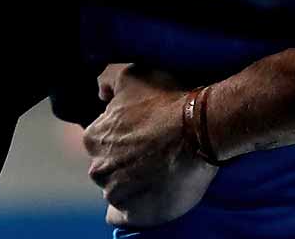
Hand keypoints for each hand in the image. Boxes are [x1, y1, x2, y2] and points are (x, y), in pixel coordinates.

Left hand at [84, 65, 217, 227]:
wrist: (200, 129)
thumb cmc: (167, 100)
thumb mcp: (132, 77)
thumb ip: (108, 83)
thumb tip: (101, 93)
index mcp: (94, 138)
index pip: (101, 142)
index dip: (124, 137)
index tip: (144, 134)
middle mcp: (98, 168)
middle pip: (107, 168)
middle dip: (125, 162)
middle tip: (152, 154)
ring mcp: (115, 193)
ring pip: (117, 190)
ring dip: (132, 184)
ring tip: (158, 174)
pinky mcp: (135, 214)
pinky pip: (122, 217)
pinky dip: (132, 211)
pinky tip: (147, 200)